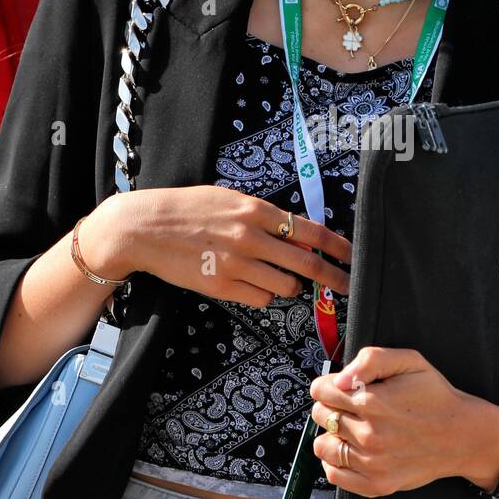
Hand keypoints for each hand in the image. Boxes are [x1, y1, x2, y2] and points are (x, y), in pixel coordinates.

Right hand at [83, 186, 351, 308]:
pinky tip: (250, 283)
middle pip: (307, 264)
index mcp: (256, 210)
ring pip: (285, 287)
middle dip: (333, 277)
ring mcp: (236, 264)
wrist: (144, 227)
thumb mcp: (230, 199)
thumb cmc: (188, 209)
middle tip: (348, 285)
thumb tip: (298, 234)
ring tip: (277, 277)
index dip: (338, 247)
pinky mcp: (221, 286)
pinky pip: (260, 299)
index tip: (354, 257)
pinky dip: (263, 295)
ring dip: (290, 286)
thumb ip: (264, 216)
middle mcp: (250, 237)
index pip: (311, 231)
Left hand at [308, 345, 493, 495]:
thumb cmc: (436, 396)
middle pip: (321, 416)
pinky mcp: (377, 485)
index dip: (329, 384)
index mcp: (374, 402)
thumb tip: (340, 379)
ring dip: (331, 434)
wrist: (463, 436)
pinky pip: (334, 475)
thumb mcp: (410, 361)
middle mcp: (370, 434)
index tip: (341, 387)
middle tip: (352, 406)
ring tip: (351, 429)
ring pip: (322, 445)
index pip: (321, 391)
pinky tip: (352, 450)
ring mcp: (372, 463)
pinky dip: (335, 462)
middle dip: (331, 406)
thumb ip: (371, 360)